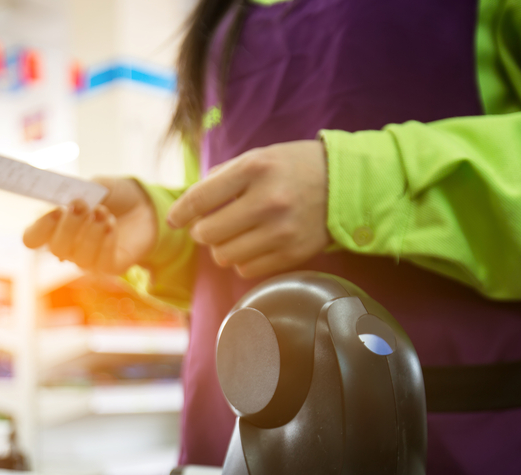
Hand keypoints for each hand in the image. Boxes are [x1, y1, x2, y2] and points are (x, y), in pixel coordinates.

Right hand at [22, 177, 156, 274]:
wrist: (145, 205)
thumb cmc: (114, 196)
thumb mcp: (94, 185)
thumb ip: (77, 189)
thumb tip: (63, 193)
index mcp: (55, 227)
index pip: (32, 239)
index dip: (40, 228)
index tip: (57, 209)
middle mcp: (68, 248)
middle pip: (56, 248)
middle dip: (69, 225)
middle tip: (82, 204)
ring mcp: (88, 260)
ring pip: (79, 258)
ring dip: (91, 232)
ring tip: (103, 212)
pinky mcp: (110, 267)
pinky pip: (101, 263)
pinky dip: (105, 242)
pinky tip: (111, 225)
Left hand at [167, 140, 329, 278]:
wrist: (346, 185)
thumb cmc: (293, 168)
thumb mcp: (258, 157)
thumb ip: (222, 177)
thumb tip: (187, 206)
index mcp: (255, 169)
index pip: (200, 198)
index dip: (180, 212)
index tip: (174, 219)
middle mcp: (268, 200)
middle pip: (208, 233)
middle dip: (202, 232)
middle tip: (211, 225)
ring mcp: (282, 230)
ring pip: (224, 256)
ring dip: (221, 248)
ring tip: (233, 236)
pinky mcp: (293, 254)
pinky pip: (246, 270)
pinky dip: (242, 261)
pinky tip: (253, 245)